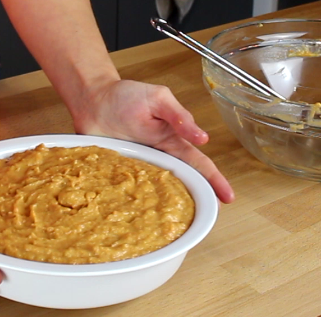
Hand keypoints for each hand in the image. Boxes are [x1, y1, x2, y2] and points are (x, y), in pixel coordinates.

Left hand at [72, 80, 234, 202]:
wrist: (92, 99)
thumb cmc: (127, 95)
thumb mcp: (159, 99)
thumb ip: (179, 116)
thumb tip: (202, 138)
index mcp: (173, 141)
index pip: (199, 164)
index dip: (215, 180)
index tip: (228, 198)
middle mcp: (159, 159)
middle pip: (183, 183)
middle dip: (198, 201)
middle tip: (210, 218)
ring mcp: (139, 168)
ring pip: (159, 193)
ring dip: (169, 207)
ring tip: (182, 224)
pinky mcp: (118, 174)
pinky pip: (130, 191)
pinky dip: (136, 204)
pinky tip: (141, 218)